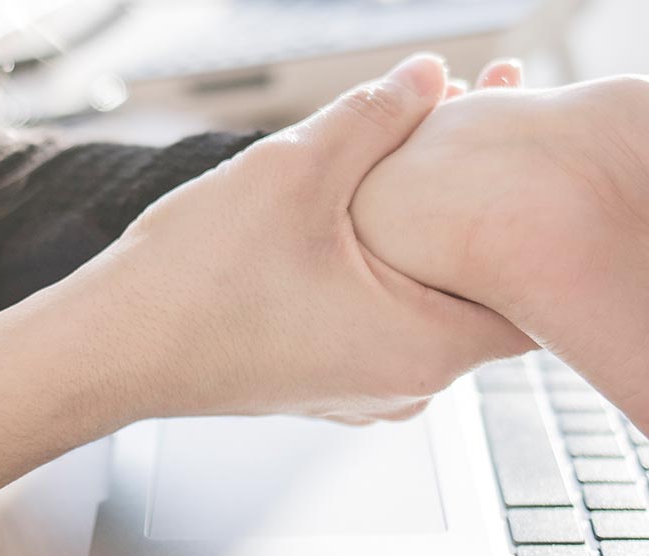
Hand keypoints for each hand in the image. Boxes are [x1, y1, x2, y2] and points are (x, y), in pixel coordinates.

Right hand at [0, 56, 533, 540]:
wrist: (109, 351)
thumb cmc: (196, 283)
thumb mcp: (297, 172)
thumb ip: (378, 116)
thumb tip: (432, 74)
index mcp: (426, 348)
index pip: (536, 291)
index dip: (540, 208)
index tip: (530, 143)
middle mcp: (408, 384)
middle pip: (481, 288)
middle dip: (482, 202)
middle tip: (480, 118)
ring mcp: (365, 389)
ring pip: (426, 299)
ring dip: (428, 230)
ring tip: (419, 150)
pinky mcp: (325, 380)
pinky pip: (382, 316)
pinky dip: (386, 264)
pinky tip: (360, 206)